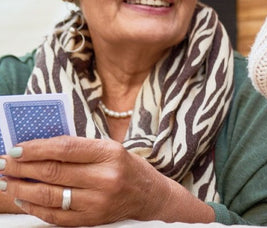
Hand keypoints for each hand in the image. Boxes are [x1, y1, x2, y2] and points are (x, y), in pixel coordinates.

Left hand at [0, 136, 212, 225]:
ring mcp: (98, 201)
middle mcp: (105, 178)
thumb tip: (35, 147)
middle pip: (53, 172)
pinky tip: (23, 199)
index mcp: (110, 153)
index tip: (15, 148)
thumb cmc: (126, 168)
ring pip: (49, 195)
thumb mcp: (109, 149)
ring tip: (6, 182)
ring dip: (21, 188)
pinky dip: (34, 207)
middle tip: (3, 164)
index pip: (65, 148)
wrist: (150, 196)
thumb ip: (77, 148)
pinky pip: (55, 215)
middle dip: (21, 168)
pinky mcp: (92, 219)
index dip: (35, 148)